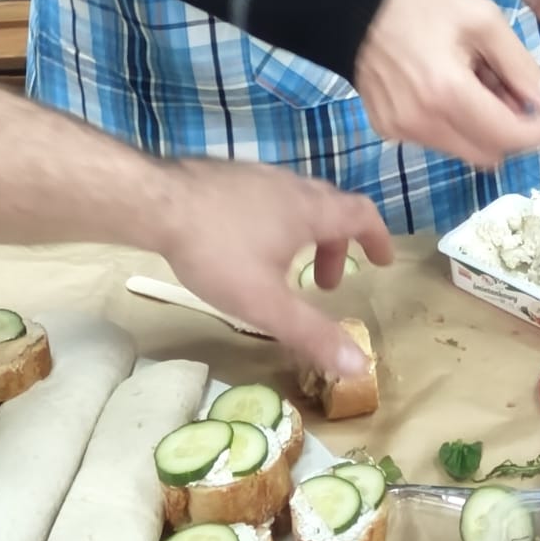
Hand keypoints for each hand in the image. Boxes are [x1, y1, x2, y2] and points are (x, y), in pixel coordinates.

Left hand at [162, 158, 395, 375]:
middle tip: (324, 285)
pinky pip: (271, 197)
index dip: (378, 237)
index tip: (382, 261)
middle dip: (336, 246)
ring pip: (298, 202)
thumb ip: (312, 334)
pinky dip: (278, 222)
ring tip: (284, 270)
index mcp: (311, 209)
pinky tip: (247, 246)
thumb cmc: (218, 251)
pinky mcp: (231, 176)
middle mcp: (292, 185)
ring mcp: (260, 175)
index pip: (362, 213)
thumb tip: (359, 365)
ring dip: (306, 236)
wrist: (157, 201)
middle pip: (331, 209)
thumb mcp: (266, 303)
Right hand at [354, 0, 539, 165]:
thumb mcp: (483, 19)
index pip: (508, 137)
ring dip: (482, 126)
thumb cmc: (422, 1)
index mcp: (448, 93)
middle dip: (511, 130)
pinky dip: (454, 122)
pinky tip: (449, 86)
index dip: (539, 133)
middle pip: (488, 153)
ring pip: (463, 149)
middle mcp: (422, 123)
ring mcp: (400, 130)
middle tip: (513, 91)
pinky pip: (436, 139)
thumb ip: (520, 66)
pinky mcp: (386, 128)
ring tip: (476, 80)